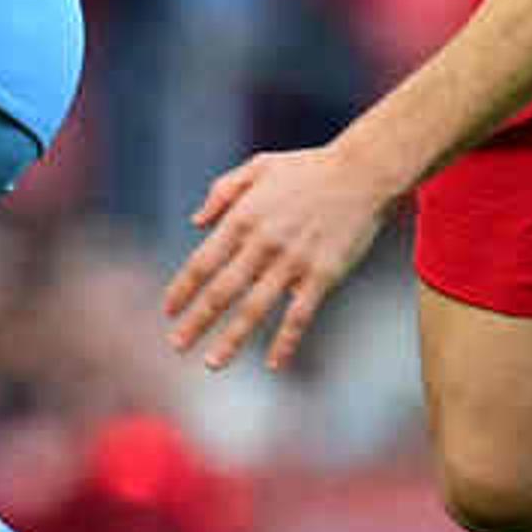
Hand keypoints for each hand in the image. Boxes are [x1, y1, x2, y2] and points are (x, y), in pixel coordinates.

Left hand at [163, 139, 403, 372]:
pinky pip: (300, 316)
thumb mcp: (258, 167)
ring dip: (231, 340)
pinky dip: (285, 342)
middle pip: (221, 292)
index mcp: (243, 218)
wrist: (364, 172)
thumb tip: (196, 222)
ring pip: (255, 310)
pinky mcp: (323, 275)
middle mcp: (262, 244)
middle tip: (176, 345)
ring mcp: (293, 262)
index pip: (202, 262)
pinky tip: (274, 363)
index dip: (182, 289)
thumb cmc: (309, 168)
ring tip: (211, 363)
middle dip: (196, 322)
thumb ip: (222, 193)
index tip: (168, 310)